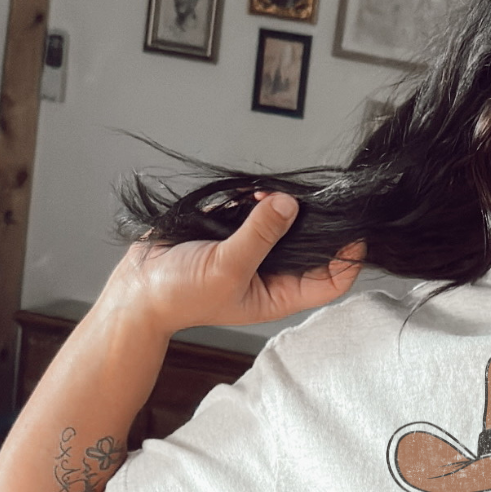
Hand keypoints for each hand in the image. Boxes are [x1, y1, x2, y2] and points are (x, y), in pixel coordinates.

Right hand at [101, 192, 363, 337]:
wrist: (137, 286)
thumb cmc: (180, 293)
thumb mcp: (227, 266)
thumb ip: (259, 235)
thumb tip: (289, 205)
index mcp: (279, 295)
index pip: (331, 280)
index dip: (348, 257)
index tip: (353, 228)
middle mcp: (272, 275)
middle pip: (312, 247)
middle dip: (311, 222)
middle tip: (302, 199)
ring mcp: (254, 253)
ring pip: (285, 225)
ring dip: (280, 206)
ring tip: (262, 197)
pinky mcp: (234, 233)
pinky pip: (257, 212)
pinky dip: (255, 200)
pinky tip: (246, 196)